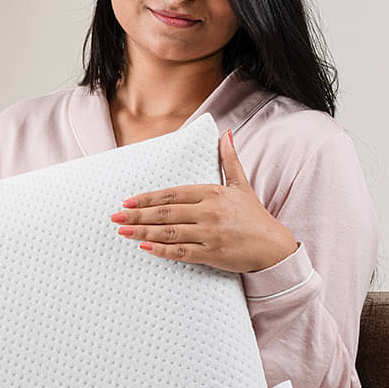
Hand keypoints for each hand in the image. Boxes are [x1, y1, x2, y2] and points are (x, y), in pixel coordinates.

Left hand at [110, 129, 298, 272]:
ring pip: (170, 233)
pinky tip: (145, 248)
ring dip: (143, 232)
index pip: (172, 195)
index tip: (128, 201)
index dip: (148, 198)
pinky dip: (162, 251)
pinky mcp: (212, 254)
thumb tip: (225, 133)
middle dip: (137, 215)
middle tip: (115, 216)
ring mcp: (210, 234)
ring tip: (123, 231)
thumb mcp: (241, 184)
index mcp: (212, 193)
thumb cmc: (254, 216)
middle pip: (166, 213)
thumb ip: (229, 159)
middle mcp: (209, 212)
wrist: (273, 247)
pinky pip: (182, 252)